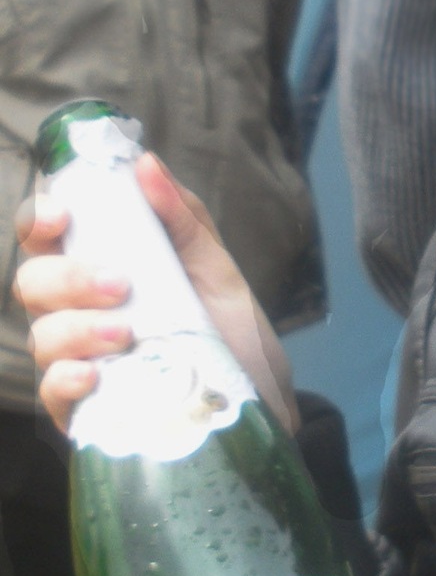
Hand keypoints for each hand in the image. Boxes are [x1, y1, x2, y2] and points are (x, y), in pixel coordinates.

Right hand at [14, 152, 300, 435]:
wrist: (264, 407)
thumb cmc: (235, 336)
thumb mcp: (219, 273)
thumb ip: (183, 220)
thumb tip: (146, 164)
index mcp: (104, 270)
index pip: (46, 237)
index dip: (37, 218)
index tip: (60, 216)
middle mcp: (81, 313)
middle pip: (32, 281)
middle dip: (68, 277)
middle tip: (120, 285)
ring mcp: (80, 362)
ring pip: (41, 335)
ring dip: (75, 328)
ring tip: (124, 333)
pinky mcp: (88, 411)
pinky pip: (53, 393)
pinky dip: (65, 380)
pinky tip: (94, 375)